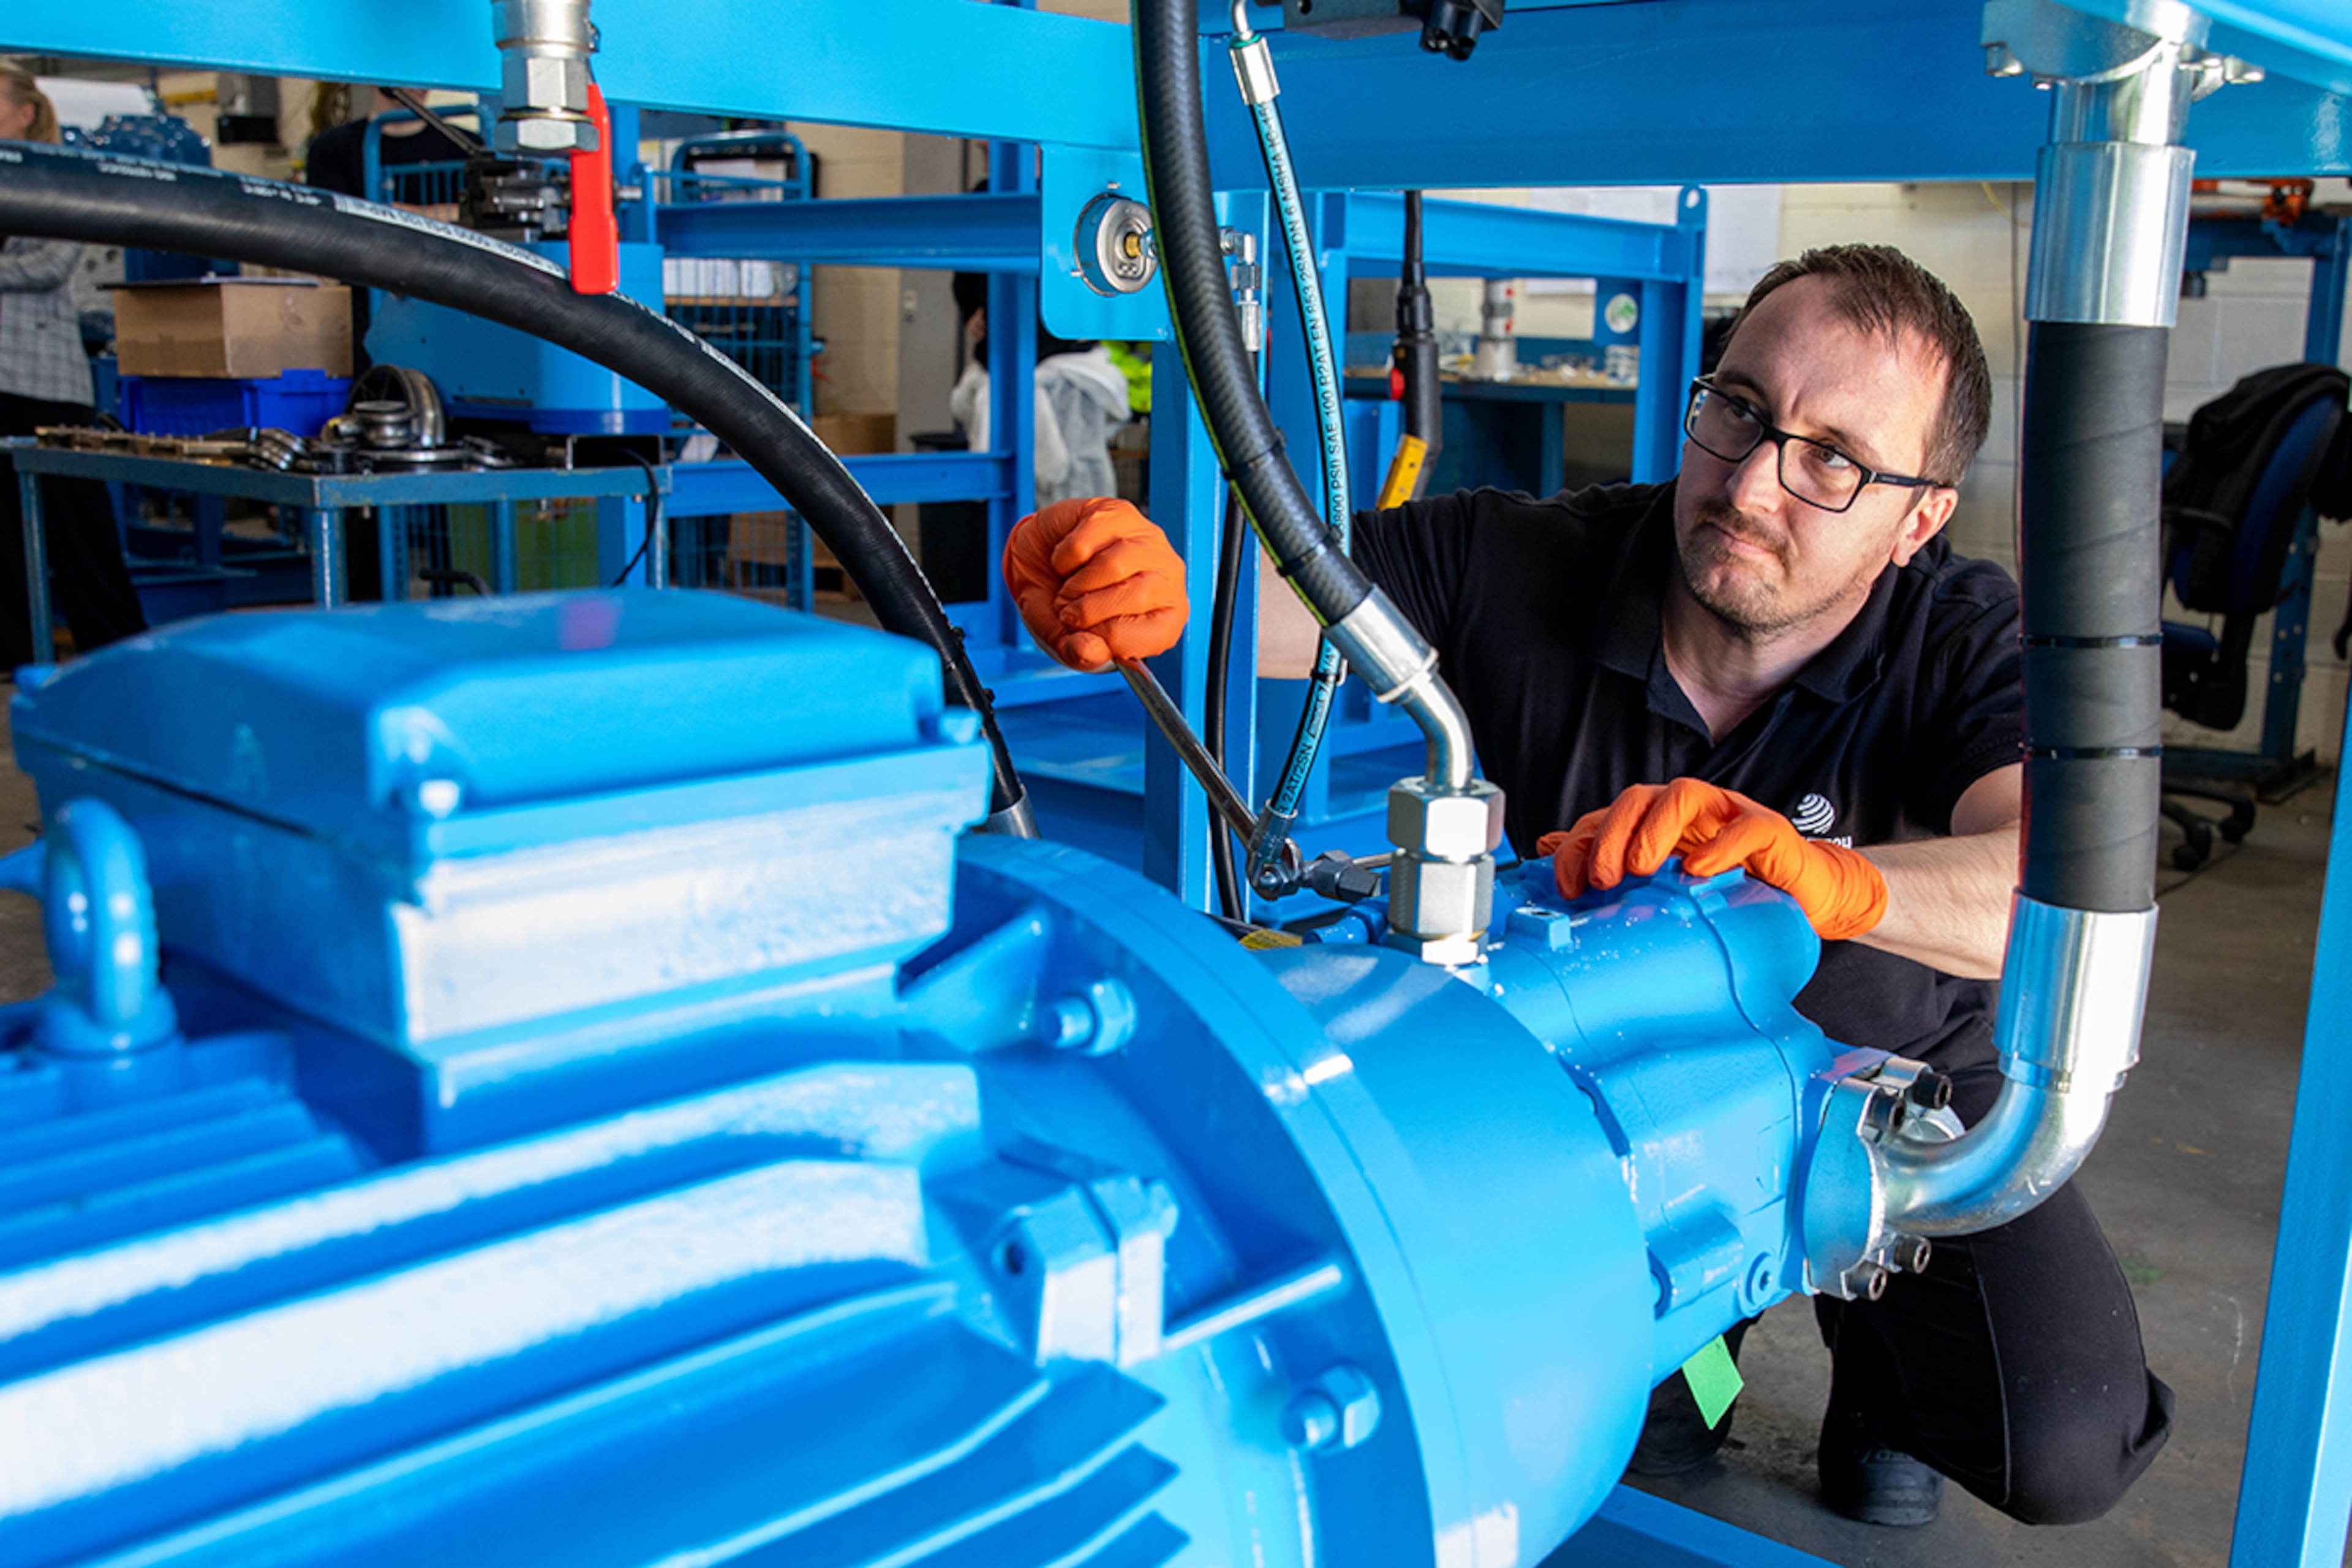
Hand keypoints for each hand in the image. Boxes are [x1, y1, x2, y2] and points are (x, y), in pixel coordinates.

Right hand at [1002, 497, 1187, 670]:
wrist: (1036, 563)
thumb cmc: (1063, 604)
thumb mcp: (1067, 642)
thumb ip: (1079, 654)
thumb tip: (1087, 651)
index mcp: (1167, 616)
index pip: (1154, 634)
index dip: (1109, 639)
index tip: (1085, 635)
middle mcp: (1167, 576)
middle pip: (1136, 597)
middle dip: (1087, 611)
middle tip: (1067, 611)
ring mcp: (1146, 540)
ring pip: (1113, 566)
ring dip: (1074, 585)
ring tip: (1066, 588)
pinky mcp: (1118, 513)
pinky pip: (1086, 542)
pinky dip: (1063, 558)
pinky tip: (1068, 561)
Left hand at [1537, 778, 1888, 941]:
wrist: (1798, 897)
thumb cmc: (1725, 887)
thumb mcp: (1661, 886)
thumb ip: (1608, 865)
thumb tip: (1546, 848)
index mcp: (1654, 822)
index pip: (1605, 818)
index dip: (1580, 847)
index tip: (1569, 888)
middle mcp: (1685, 811)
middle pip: (1638, 798)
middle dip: (1612, 835)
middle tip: (1604, 878)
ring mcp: (1727, 814)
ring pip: (1684, 795)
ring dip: (1656, 829)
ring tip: (1643, 868)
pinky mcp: (1768, 830)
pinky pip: (1744, 828)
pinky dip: (1721, 847)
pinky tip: (1699, 871)